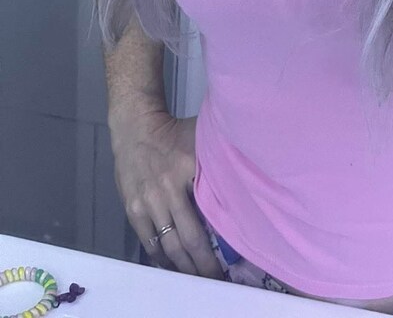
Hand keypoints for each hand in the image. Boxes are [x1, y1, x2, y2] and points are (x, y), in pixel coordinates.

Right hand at [110, 108, 223, 279]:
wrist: (135, 128)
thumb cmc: (175, 133)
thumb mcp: (201, 139)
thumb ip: (216, 162)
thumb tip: (243, 180)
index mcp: (188, 171)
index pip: (207, 216)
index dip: (217, 242)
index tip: (231, 260)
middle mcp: (168, 192)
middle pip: (188, 239)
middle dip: (202, 264)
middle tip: (216, 280)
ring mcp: (148, 203)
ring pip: (168, 245)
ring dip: (183, 266)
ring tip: (196, 280)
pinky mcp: (133, 209)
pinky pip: (148, 241)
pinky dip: (161, 257)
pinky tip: (172, 267)